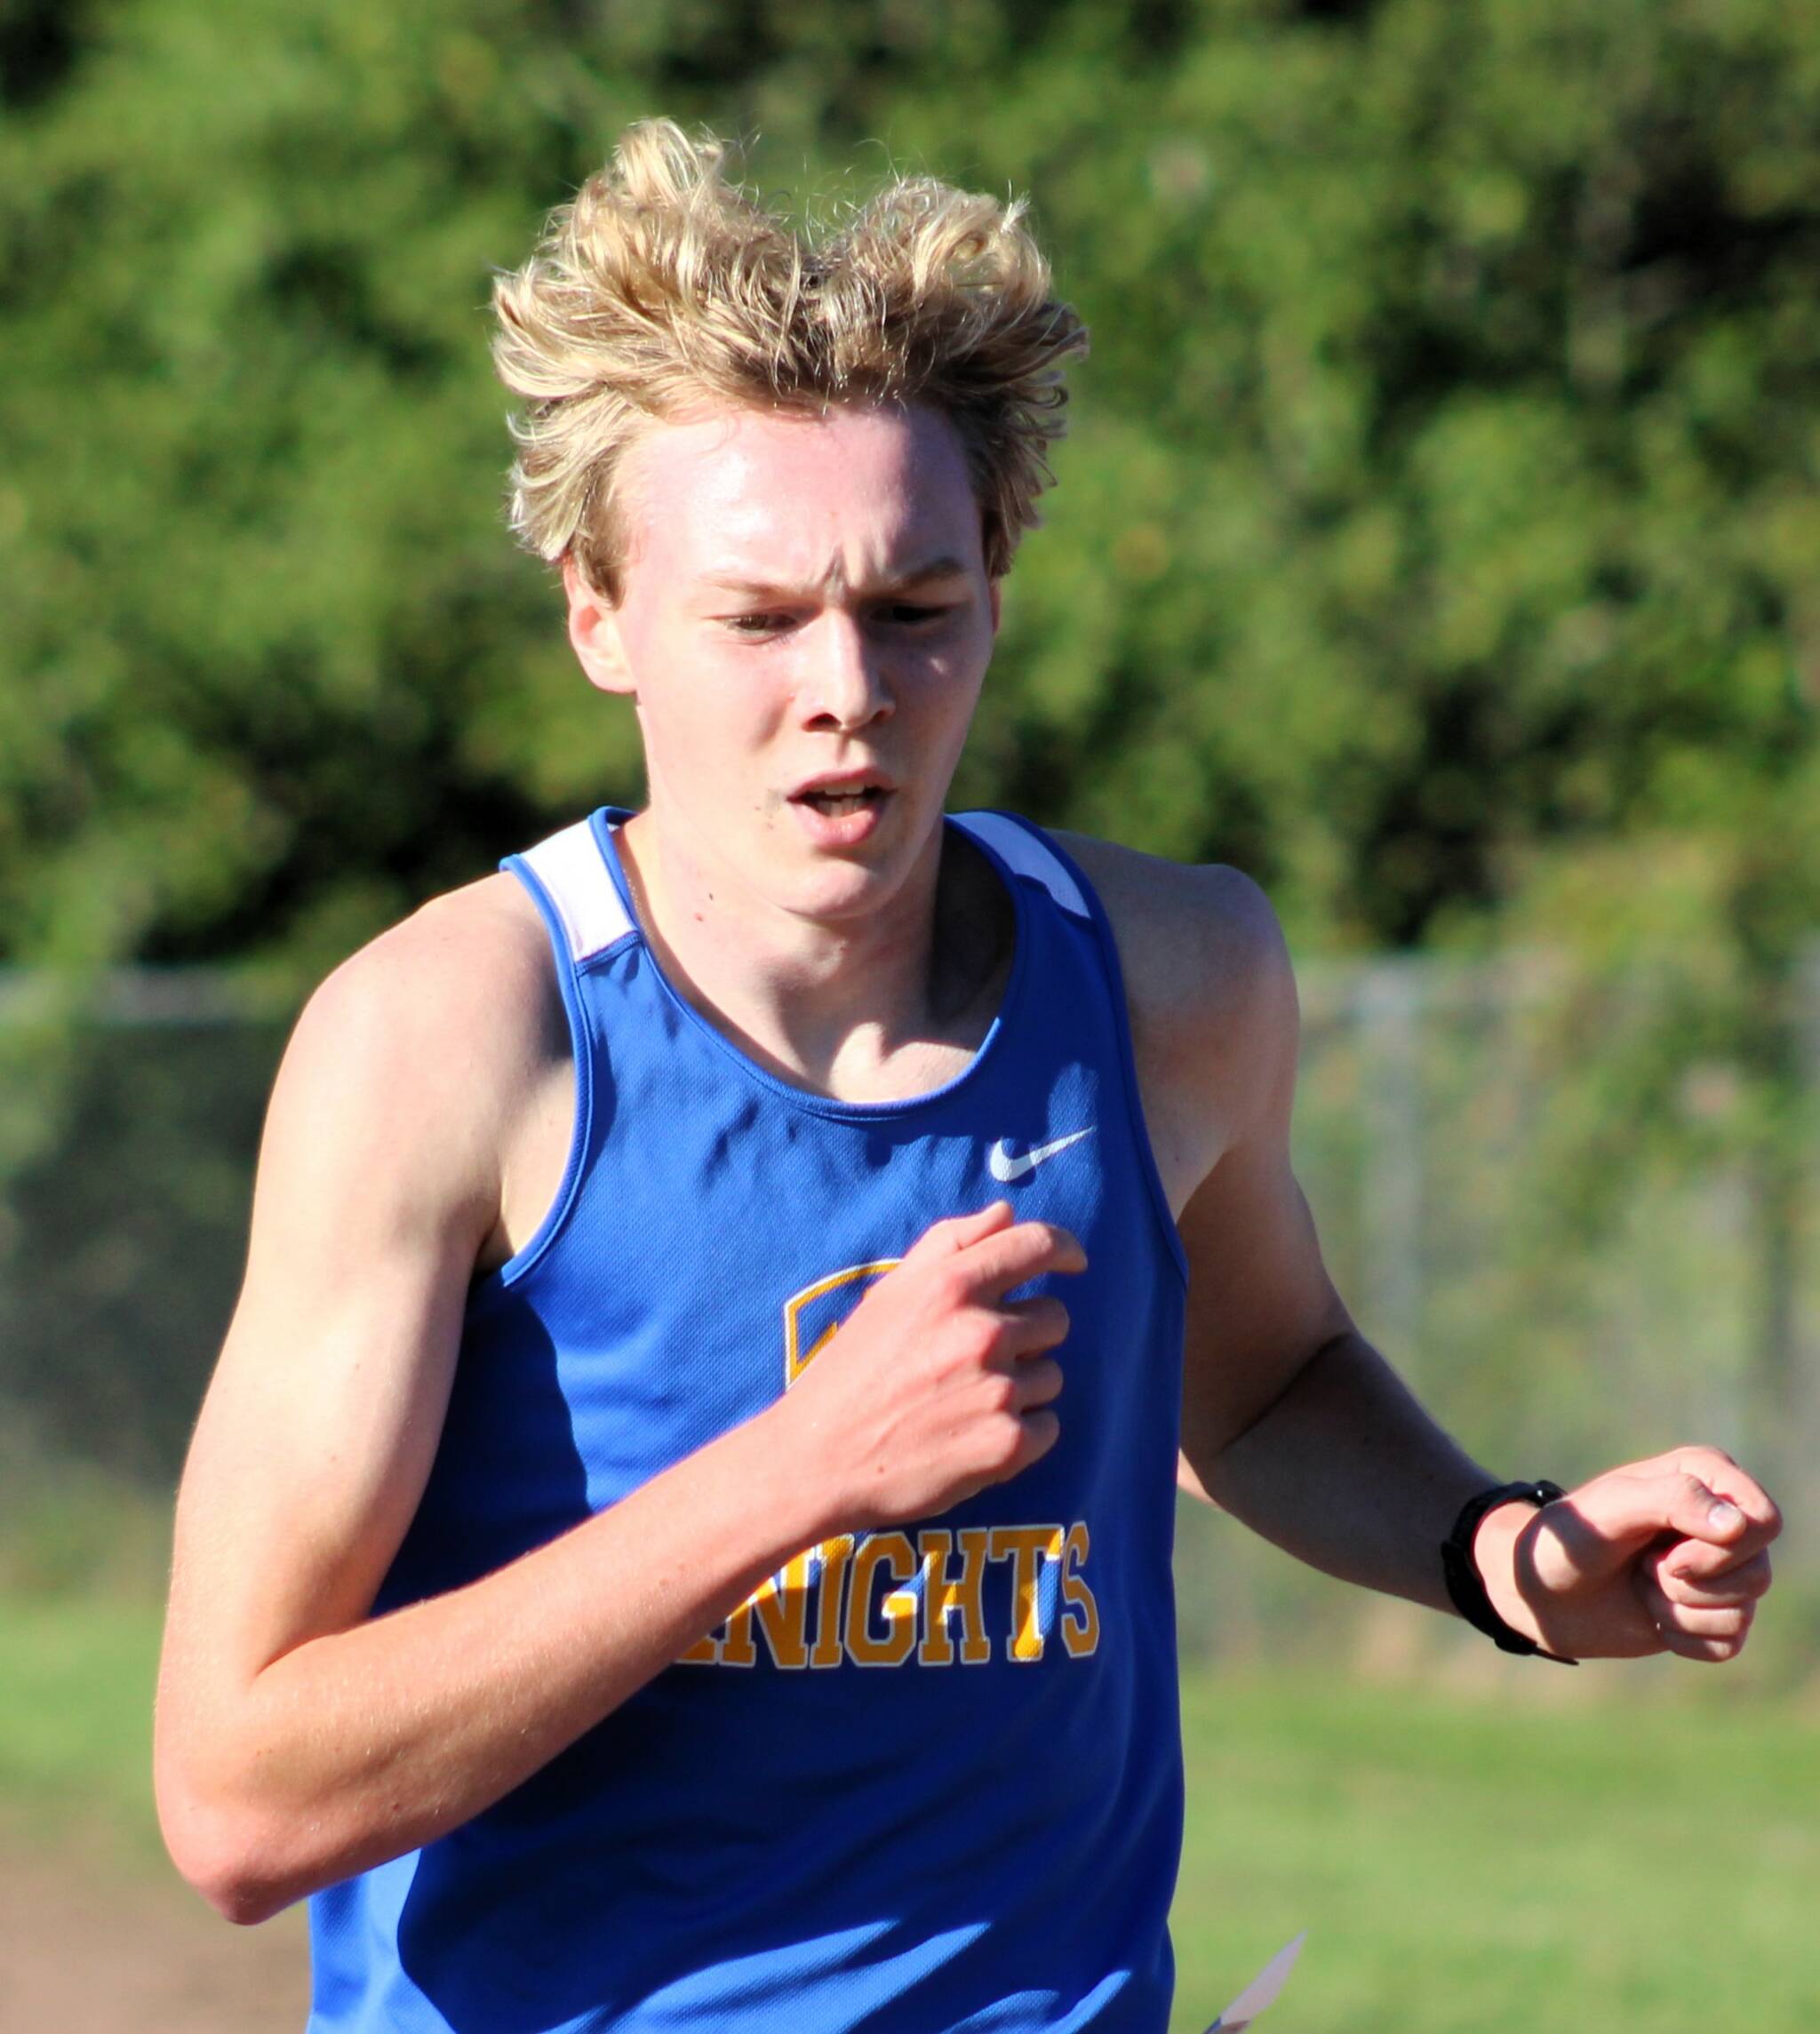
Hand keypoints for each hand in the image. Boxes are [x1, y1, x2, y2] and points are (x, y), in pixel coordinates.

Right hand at [773, 1200, 1084, 1532]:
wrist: (819, 1459)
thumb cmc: (852, 1371)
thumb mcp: (890, 1293)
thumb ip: (949, 1243)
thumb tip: (1005, 1212)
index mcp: (951, 1287)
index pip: (1036, 1244)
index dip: (1064, 1248)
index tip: (1073, 1261)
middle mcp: (982, 1333)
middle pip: (1056, 1317)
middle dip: (1028, 1333)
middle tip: (978, 1358)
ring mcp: (997, 1390)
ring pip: (1052, 1375)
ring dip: (1022, 1386)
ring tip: (967, 1401)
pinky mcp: (1006, 1445)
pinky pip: (1048, 1427)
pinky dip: (1022, 1433)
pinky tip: (976, 1435)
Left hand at [1476, 1448, 1779, 1662]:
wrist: (1543, 1588)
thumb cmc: (1572, 1536)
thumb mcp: (1611, 1508)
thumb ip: (1672, 1500)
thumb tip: (1738, 1525)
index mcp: (1707, 1475)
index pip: (1763, 1520)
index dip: (1721, 1549)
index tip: (1665, 1553)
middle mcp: (1723, 1519)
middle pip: (1758, 1571)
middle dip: (1691, 1582)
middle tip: (1644, 1566)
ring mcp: (1722, 1568)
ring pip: (1744, 1609)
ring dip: (1679, 1608)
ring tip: (1642, 1585)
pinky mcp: (1713, 1613)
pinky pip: (1729, 1642)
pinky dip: (1683, 1638)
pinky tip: (1652, 1616)